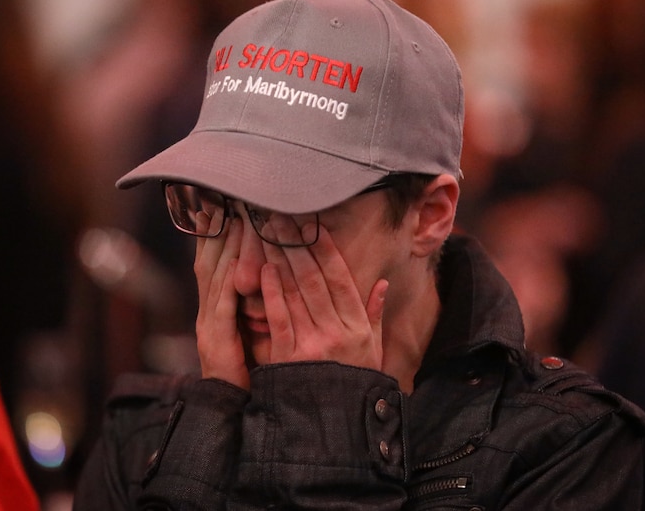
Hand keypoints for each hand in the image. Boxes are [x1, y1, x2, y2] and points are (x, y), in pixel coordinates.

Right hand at [192, 212, 249, 388]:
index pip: (215, 261)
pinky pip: (224, 303)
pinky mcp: (217, 338)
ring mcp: (208, 323)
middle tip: (223, 199)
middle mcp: (207, 310)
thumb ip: (254, 306)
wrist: (226, 409)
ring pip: (217, 275)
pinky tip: (240, 261)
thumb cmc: (244, 373)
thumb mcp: (249, 333)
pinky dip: (231, 279)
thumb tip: (266, 277)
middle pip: (210, 261)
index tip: (222, 205)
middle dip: (217, 229)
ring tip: (235, 218)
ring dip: (226, 246)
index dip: (217, 232)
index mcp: (215, 308)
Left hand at [260, 220, 387, 369]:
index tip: (315, 226)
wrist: (332, 425)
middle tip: (282, 220)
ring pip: (294, 293)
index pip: (341, 280)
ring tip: (268, 235)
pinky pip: (278, 318)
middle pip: (314, 280)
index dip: (327, 250)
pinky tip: (263, 270)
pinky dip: (270, 292)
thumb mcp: (373, 351)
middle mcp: (336, 332)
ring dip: (280, 260)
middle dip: (297, 246)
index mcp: (358, 328)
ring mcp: (311, 344)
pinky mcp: (287, 357)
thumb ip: (374, 316)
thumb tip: (381, 283)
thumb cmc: (353, 384)